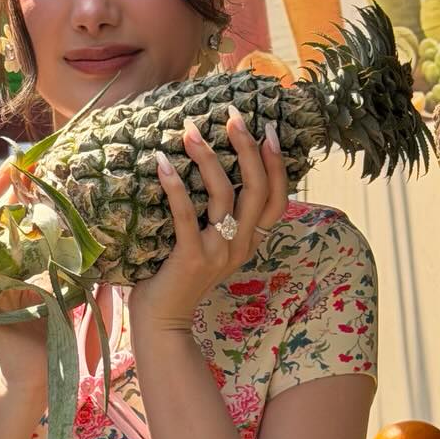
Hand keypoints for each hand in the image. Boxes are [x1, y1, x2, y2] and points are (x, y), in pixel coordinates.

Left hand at [128, 109, 287, 337]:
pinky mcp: (192, 259)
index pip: (277, 198)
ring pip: (224, 196)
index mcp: (250, 241)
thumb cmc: (179, 277)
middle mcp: (241, 245)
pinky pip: (186, 215)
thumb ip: (218, 217)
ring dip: (208, 158)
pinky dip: (176, 186)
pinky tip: (162, 163)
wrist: (162, 322)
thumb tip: (208, 167)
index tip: (267, 129)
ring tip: (190, 131)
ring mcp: (218, 253)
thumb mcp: (210, 245)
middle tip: (233, 117)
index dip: (276, 164)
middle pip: (256, 189)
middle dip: (247, 148)